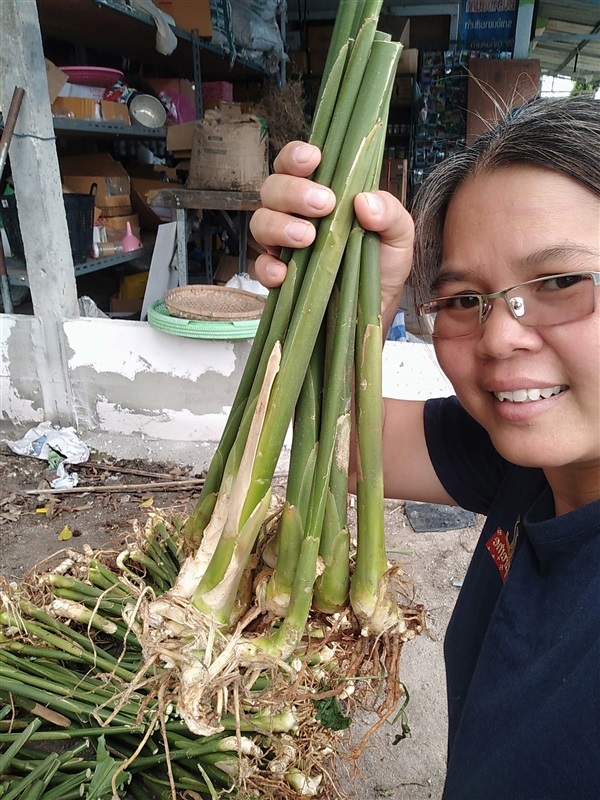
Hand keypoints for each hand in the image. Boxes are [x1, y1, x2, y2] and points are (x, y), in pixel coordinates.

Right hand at [250, 141, 414, 318]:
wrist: (377, 304)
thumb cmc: (383, 261)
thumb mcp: (399, 233)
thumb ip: (389, 212)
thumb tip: (365, 202)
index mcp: (321, 191)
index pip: (295, 163)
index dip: (295, 155)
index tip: (314, 159)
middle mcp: (295, 212)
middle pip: (273, 188)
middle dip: (293, 191)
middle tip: (323, 204)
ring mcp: (282, 243)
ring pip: (261, 222)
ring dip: (279, 226)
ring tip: (308, 238)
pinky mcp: (279, 275)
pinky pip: (260, 266)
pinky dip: (268, 268)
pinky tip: (285, 273)